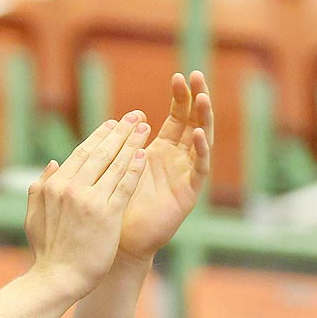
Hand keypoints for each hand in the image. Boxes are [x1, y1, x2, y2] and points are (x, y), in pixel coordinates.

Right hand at [23, 116, 148, 301]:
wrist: (57, 279)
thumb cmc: (47, 252)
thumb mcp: (34, 215)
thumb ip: (40, 187)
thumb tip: (53, 163)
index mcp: (54, 185)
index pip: (81, 154)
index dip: (100, 136)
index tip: (113, 124)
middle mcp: (71, 188)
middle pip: (100, 153)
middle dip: (120, 132)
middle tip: (135, 116)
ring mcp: (90, 200)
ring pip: (114, 164)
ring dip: (132, 143)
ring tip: (145, 128)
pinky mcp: (107, 215)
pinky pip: (124, 186)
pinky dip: (134, 169)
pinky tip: (145, 155)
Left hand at [117, 71, 212, 263]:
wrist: (119, 242)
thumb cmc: (114, 207)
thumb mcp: (114, 167)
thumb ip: (117, 146)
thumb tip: (113, 123)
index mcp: (161, 150)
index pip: (177, 116)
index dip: (180, 96)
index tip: (179, 75)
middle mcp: (178, 160)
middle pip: (194, 122)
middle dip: (197, 98)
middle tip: (197, 75)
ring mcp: (185, 175)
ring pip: (201, 141)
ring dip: (203, 119)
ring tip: (203, 98)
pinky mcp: (189, 193)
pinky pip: (199, 168)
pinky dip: (200, 150)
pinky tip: (197, 134)